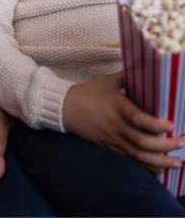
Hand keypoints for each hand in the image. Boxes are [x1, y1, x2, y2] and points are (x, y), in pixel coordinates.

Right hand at [63, 72, 183, 170]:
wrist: (65, 108)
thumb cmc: (88, 92)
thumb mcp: (108, 82)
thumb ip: (128, 77)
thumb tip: (148, 69)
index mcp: (116, 106)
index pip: (138, 119)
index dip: (156, 125)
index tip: (172, 125)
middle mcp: (115, 125)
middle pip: (141, 142)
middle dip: (165, 146)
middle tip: (182, 142)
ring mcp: (112, 139)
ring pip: (138, 155)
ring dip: (160, 161)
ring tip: (177, 162)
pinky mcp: (110, 147)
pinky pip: (130, 160)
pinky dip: (146, 166)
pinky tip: (160, 168)